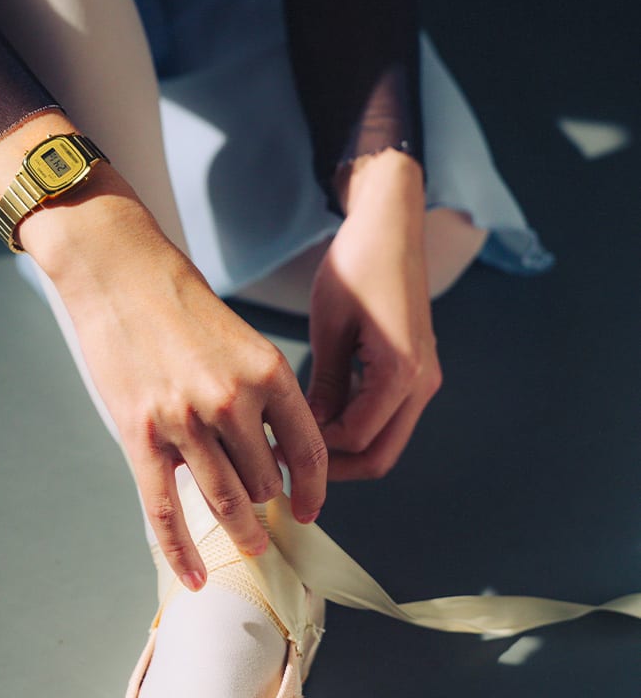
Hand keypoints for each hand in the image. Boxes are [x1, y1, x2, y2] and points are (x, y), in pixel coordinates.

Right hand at [22, 166, 327, 591]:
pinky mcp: (141, 435)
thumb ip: (257, 391)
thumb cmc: (177, 298)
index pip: (306, 449)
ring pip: (223, 500)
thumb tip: (267, 447)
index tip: (310, 506)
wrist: (118, 272)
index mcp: (267, 372)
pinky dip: (181, 550)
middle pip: (263, 479)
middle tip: (266, 522)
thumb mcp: (238, 337)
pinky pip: (166, 509)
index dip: (312, 487)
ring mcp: (184, 422)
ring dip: (240, 530)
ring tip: (248, 545)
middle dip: (267, 504)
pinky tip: (194, 575)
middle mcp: (232, 401)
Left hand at [307, 149, 440, 479]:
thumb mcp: (330, 325)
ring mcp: (424, 379)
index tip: (274, 447)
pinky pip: (388, 418)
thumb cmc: (358, 266)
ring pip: (386, 441)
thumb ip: (323, 383)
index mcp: (401, 372)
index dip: (314, 451)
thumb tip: (304, 430)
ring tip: (296, 443)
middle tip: (287, 462)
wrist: (392, 228)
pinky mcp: (416, 370)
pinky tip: (318, 417)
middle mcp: (422, 383)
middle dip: (334, 469)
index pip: (356, 437)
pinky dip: (357, 428)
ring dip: (345, 450)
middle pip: (380, 456)